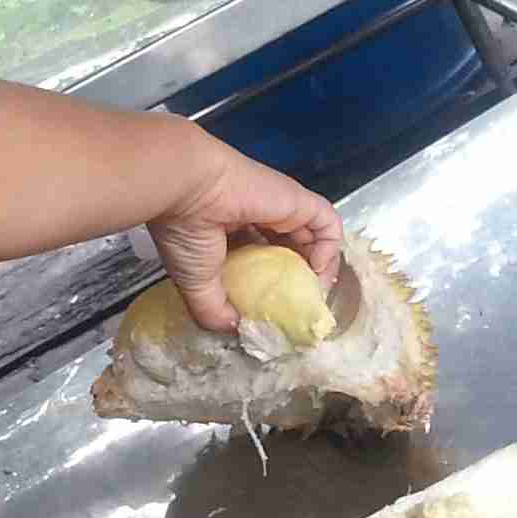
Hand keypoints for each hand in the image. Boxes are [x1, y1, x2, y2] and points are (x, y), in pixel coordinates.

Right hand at [148, 138, 344, 328]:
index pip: (262, 256)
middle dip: (300, 276)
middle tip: (300, 303)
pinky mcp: (298, 201)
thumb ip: (214, 309)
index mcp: (232, 230)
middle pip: (291, 248)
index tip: (278, 305)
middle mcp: (259, 217)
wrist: (187, 189)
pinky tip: (317, 272)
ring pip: (313, 237)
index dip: (274, 281)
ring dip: (319, 267)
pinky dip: (330, 249)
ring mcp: (280, 208)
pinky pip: (327, 224)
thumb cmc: (186, 231)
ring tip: (312, 293)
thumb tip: (234, 328)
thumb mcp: (196, 282)